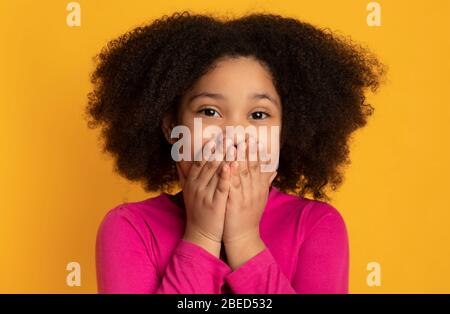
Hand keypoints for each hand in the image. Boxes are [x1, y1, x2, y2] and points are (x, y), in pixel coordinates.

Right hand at [177, 136, 233, 256]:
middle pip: (208, 161)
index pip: (200, 159)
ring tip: (234, 143)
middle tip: (229, 134)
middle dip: (219, 147)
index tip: (218, 135)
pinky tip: (232, 165)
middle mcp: (196, 185)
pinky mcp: (214, 203)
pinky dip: (226, 174)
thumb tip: (178, 157)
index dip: (210, 146)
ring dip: (224, 156)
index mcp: (192, 180)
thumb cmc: (197, 211)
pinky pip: (220, 186)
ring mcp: (204, 193)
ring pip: (214, 171)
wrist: (200, 234)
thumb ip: (184, 174)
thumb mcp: (188, 190)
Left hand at [222, 135, 276, 268]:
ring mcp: (245, 196)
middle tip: (245, 135)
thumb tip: (273, 169)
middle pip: (251, 166)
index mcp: (259, 188)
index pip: (259, 166)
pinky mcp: (234, 202)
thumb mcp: (260, 199)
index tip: (254, 138)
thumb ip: (265, 183)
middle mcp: (254, 190)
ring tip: (235, 143)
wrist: (243, 237)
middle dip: (248, 150)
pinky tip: (228, 163)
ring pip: (242, 173)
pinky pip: (232, 185)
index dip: (256, 151)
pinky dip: (231, 173)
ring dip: (238, 157)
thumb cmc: (248, 216)